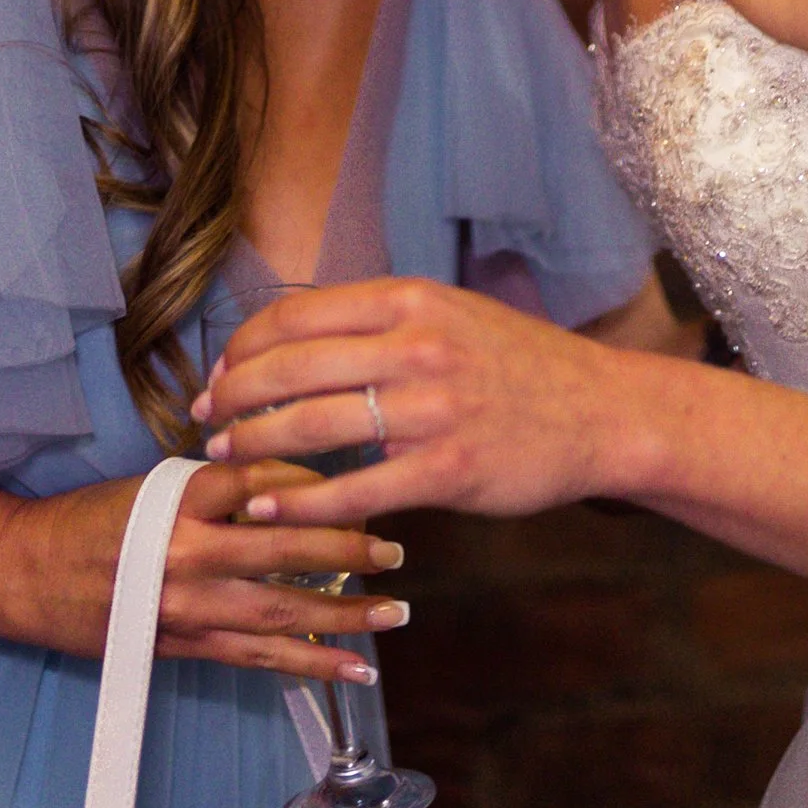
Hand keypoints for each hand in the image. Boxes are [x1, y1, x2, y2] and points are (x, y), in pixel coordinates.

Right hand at [4, 459, 405, 681]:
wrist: (22, 572)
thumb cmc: (86, 521)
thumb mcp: (150, 487)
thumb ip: (214, 490)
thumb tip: (287, 489)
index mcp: (181, 498)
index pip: (265, 483)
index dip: (316, 487)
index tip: (360, 484)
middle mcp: (188, 551)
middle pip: (285, 548)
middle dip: (347, 550)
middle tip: (398, 551)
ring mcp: (187, 605)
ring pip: (281, 610)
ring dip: (344, 615)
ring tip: (394, 613)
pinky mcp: (182, 645)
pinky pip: (257, 657)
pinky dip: (308, 662)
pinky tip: (350, 667)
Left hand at [202, 277, 626, 526]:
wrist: (603, 412)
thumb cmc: (519, 366)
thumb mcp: (451, 315)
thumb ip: (381, 323)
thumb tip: (297, 341)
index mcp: (411, 300)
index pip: (296, 316)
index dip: (243, 347)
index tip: (220, 373)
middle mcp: (417, 346)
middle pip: (291, 368)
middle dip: (232, 397)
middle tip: (204, 420)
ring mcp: (433, 409)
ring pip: (312, 425)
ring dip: (252, 445)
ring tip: (223, 459)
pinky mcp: (448, 469)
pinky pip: (353, 489)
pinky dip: (299, 500)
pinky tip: (266, 506)